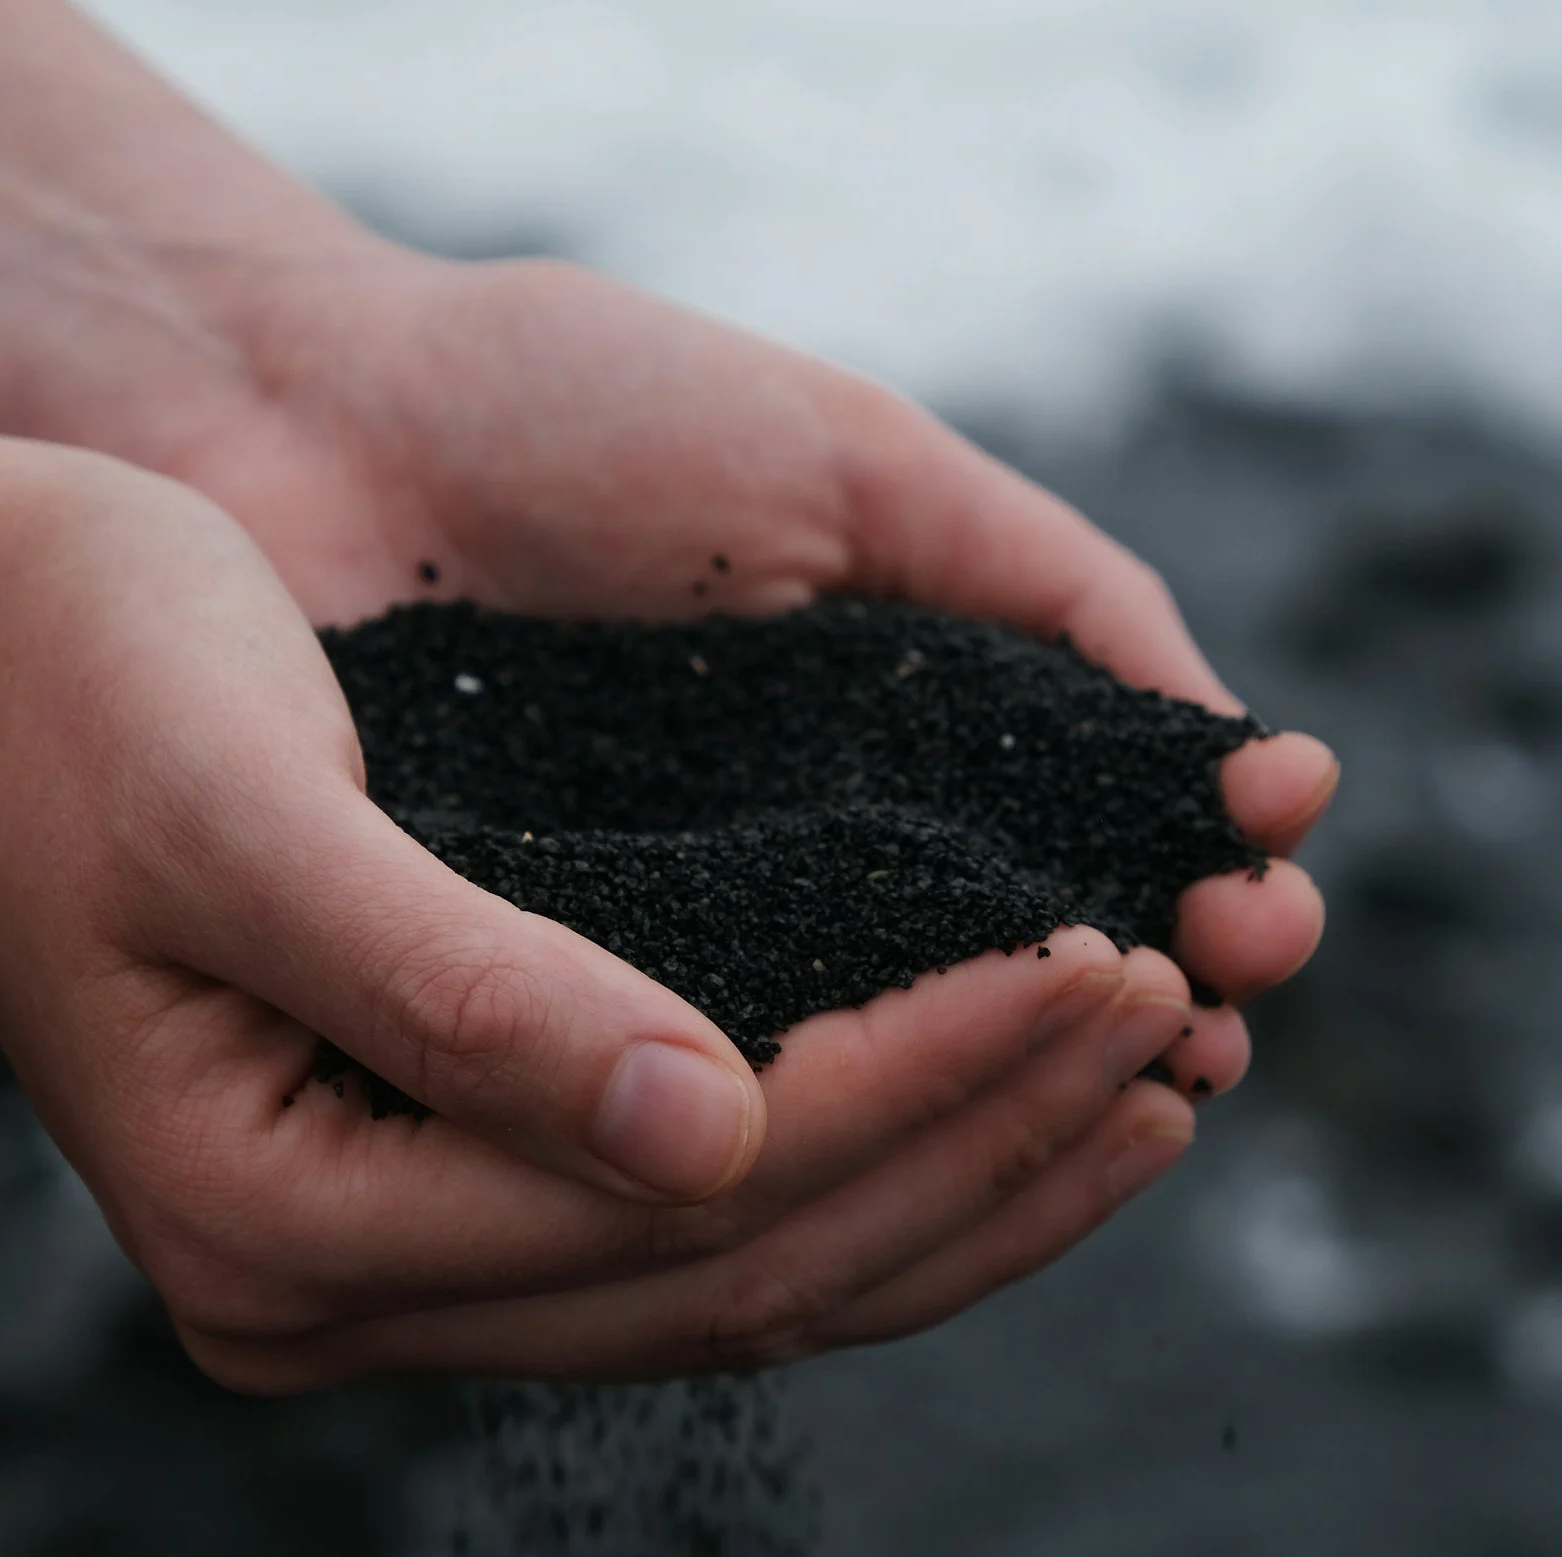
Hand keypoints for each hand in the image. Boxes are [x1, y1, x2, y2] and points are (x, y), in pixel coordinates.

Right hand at [0, 452, 1215, 1384]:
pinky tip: (994, 1104)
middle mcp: (331, 1296)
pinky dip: (864, 1170)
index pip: (675, 1197)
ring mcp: (384, 1266)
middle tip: (1172, 1019)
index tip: (1090, 961)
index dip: (908, 1088)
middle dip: (973, 1144)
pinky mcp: (433, 1192)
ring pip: (740, 1284)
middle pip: (734, 1274)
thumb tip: (716, 1133)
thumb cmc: (73, 677)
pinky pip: (693, 1231)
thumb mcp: (247, 813)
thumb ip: (463, 994)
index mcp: (270, 1227)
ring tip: (1142, 1086)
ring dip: (954, 1186)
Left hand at [146, 247, 1331, 1065]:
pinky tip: (915, 1143)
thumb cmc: (575, 406)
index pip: (1090, 866)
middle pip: (1016, 1008)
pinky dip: (819, 1144)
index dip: (1194, 899)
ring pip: (882, 1095)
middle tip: (1215, 1023)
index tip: (1259, 907)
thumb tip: (1250, 760)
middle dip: (1141, 1022)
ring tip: (1133, 1095)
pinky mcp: (551, 1027)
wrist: (302, 419)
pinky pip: (699, 1118)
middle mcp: (811, 878)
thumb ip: (1042, 588)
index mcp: (900, 751)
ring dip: (1022, 1113)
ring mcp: (685, 964)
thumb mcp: (849, 465)